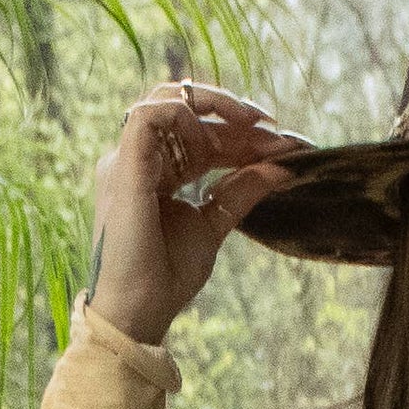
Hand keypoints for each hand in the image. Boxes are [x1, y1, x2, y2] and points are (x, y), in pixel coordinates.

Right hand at [87, 80, 303, 345]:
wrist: (140, 310)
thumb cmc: (166, 276)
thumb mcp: (215, 224)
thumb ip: (242, 191)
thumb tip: (282, 168)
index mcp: (156, 172)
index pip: (200, 135)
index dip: (242, 135)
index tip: (284, 145)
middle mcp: (139, 159)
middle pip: (187, 111)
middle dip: (235, 116)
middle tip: (275, 131)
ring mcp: (128, 159)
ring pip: (167, 98)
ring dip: (216, 107)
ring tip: (255, 127)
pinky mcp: (124, 165)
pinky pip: (150, 114)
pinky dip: (188, 115)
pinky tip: (222, 137)